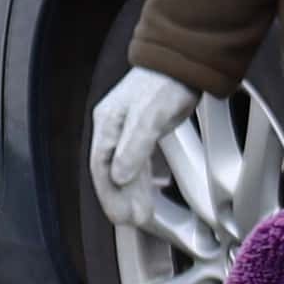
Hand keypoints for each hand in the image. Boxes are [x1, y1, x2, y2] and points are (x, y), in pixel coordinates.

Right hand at [86, 62, 206, 223]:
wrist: (182, 61)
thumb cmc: (165, 84)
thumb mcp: (150, 117)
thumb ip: (134, 147)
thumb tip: (117, 176)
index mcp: (108, 124)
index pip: (101, 167)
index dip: (108, 194)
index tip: (117, 216)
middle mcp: (113, 127)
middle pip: (110, 170)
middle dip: (118, 198)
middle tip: (128, 221)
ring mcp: (127, 128)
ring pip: (124, 166)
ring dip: (130, 192)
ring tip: (139, 215)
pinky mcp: (143, 128)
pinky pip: (137, 160)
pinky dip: (140, 178)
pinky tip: (146, 191)